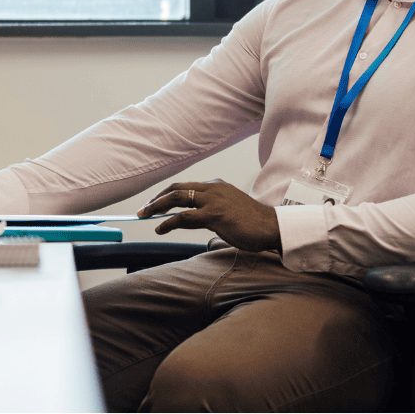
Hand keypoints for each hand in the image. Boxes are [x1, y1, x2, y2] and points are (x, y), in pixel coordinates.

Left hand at [137, 179, 280, 251]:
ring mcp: (213, 200)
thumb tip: (188, 219)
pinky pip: (184, 217)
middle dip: (156, 199)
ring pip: (176, 199)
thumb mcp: (227, 210)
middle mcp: (212, 189)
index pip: (184, 186)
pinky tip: (160, 228)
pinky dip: (168, 222)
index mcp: (215, 186)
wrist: (271, 227)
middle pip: (176, 189)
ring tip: (145, 215)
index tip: (153, 203)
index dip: (165, 194)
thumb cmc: (252, 222)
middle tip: (143, 209)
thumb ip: (208, 211)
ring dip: (156, 207)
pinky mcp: (215, 215)